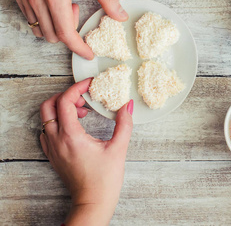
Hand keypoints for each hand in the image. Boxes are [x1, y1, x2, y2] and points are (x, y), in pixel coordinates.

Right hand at [15, 0, 128, 58]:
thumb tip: (121, 16)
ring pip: (41, 31)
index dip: (79, 48)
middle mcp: (37, 0)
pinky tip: (54, 4)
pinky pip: (32, 21)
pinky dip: (46, 20)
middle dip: (68, 33)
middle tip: (75, 10)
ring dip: (56, 26)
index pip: (66, 34)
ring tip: (64, 5)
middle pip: (53, 37)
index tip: (88, 54)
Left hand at [39, 79, 133, 224]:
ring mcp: (52, 149)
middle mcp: (57, 140)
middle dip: (66, 96)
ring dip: (61, 109)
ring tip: (82, 113)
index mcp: (71, 136)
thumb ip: (125, 124)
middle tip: (84, 98)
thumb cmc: (105, 179)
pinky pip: (46, 132)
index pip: (65, 101)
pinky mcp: (53, 156)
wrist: (93, 202)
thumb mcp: (119, 148)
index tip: (90, 85)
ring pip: (46, 118)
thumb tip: (128, 106)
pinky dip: (57, 122)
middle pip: (49, 106)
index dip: (77, 88)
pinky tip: (74, 127)